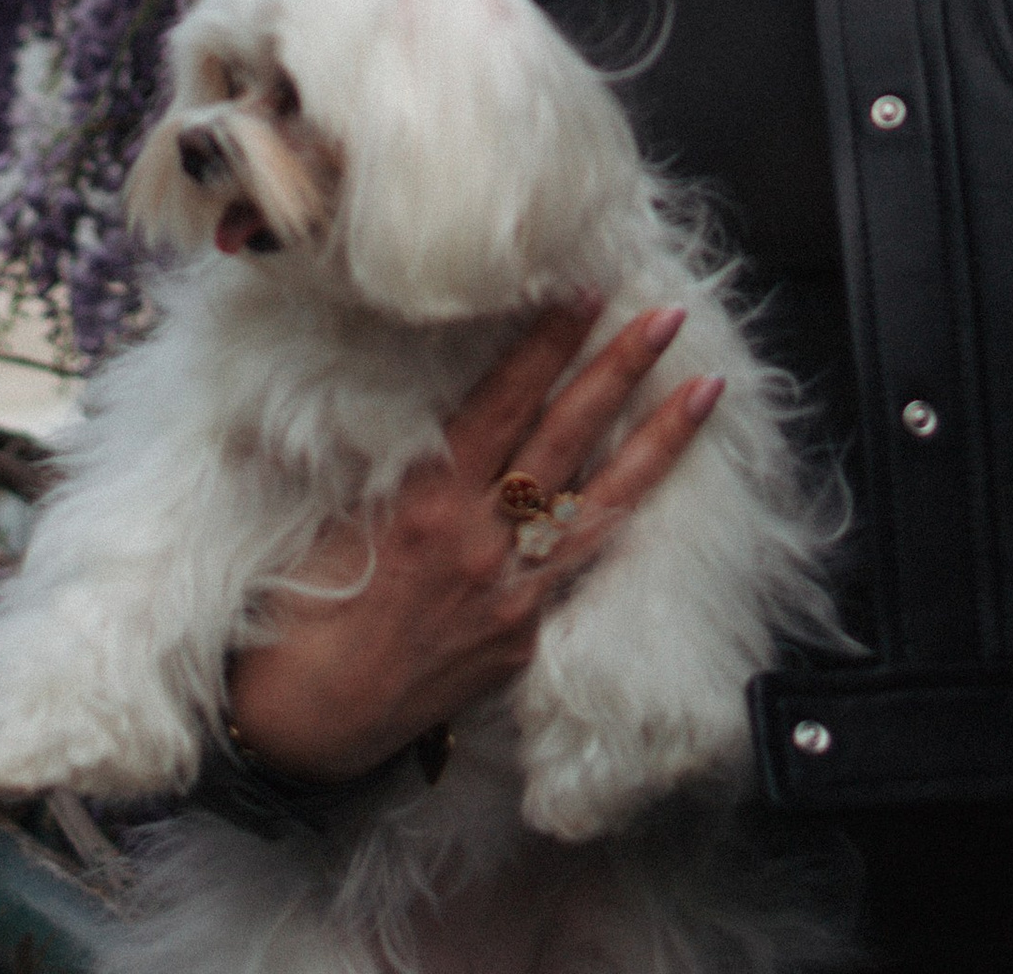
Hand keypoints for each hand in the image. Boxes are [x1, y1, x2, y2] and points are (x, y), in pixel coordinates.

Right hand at [221, 297, 721, 783]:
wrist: (308, 722)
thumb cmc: (306, 608)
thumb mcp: (343, 514)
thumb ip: (404, 459)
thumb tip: (450, 398)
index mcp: (427, 500)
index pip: (505, 401)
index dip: (548, 343)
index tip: (587, 290)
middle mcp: (480, 542)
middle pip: (565, 438)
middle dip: (621, 370)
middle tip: (670, 316)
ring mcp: (512, 594)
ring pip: (599, 501)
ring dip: (657, 442)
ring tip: (706, 390)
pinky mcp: (524, 636)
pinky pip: (579, 564)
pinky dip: (618, 517)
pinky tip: (656, 484)